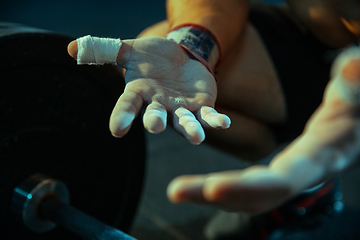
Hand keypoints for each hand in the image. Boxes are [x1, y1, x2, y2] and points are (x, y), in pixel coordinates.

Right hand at [68, 36, 229, 143]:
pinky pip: (208, 116)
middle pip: (155, 116)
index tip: (117, 130)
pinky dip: (215, 121)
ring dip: (190, 130)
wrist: (179, 57)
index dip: (122, 117)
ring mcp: (181, 109)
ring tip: (196, 137)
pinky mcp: (201, 106)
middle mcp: (159, 105)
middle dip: (155, 121)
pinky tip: (223, 124)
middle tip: (154, 126)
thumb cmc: (151, 58)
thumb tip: (73, 47)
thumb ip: (106, 50)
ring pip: (184, 122)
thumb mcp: (130, 50)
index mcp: (139, 93)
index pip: (127, 107)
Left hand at [166, 47, 359, 213]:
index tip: (212, 187)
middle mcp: (301, 175)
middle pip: (257, 196)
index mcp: (320, 157)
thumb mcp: (357, 92)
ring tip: (178, 191)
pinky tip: (199, 188)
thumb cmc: (357, 108)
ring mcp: (288, 177)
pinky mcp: (278, 173)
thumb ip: (354, 83)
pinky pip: (249, 186)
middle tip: (176, 191)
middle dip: (217, 195)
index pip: (283, 179)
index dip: (250, 186)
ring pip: (249, 197)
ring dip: (212, 195)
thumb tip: (352, 64)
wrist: (357, 129)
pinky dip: (223, 189)